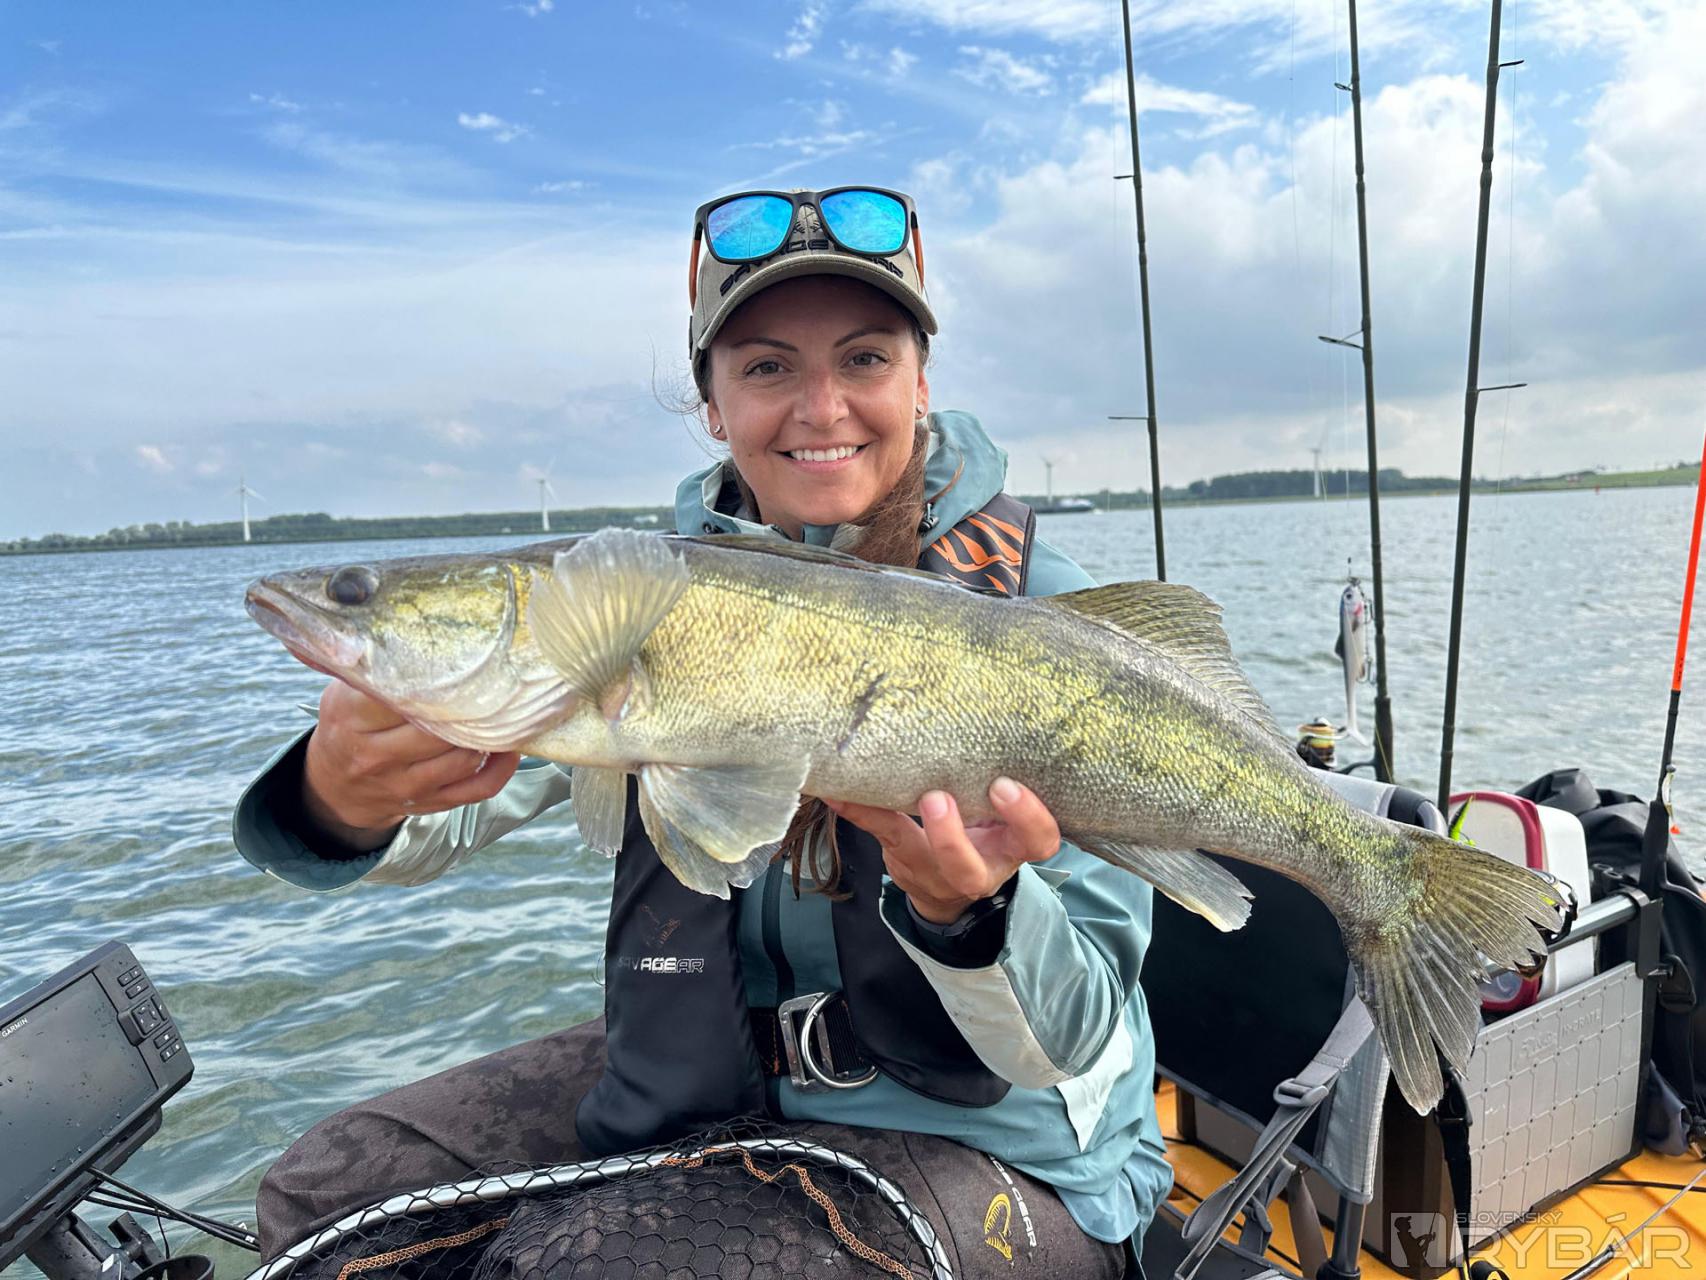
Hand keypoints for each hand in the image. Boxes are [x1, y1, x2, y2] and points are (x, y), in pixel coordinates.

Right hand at [301, 679, 519, 849]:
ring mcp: (405, 784)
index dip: (432, 679)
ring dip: (487, 735)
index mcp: (352, 719)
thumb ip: (370, 670)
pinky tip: (509, 748)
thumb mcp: (343, 694)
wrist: (336, 788)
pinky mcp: (429, 802)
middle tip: (492, 682)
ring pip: (461, 758)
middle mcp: (376, 755)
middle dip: (467, 706)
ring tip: (504, 711)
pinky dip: (500, 769)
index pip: (398, 696)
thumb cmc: (348, 727)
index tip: (457, 660)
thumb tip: (399, 628)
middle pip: (436, 729)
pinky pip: (476, 789)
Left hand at [825, 777, 1060, 923]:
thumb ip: (999, 783)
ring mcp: (938, 872)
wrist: (950, 889)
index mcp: (1013, 847)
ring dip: (897, 822)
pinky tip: (838, 793)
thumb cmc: (984, 832)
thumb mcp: (1002, 815)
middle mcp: (979, 867)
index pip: (1038, 840)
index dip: (1027, 817)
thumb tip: (990, 714)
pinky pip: (883, 834)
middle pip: (970, 868)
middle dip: (951, 837)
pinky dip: (860, 810)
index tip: (1004, 785)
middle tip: (937, 798)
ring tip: (884, 789)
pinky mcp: (905, 860)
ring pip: (920, 859)